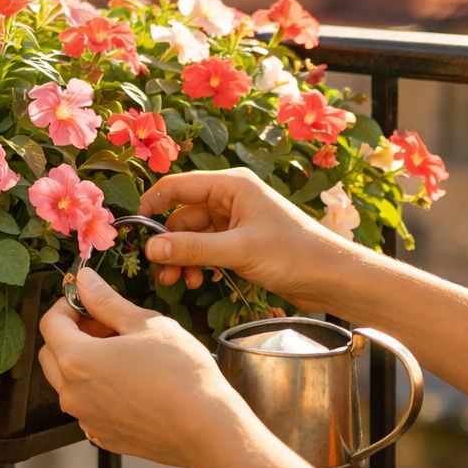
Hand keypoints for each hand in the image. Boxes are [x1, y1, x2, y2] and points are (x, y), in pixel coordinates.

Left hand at [37, 269, 241, 467]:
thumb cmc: (181, 374)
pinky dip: (97, 388)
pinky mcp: (104, 437)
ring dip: (83, 361)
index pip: (50, 324)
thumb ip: (106, 301)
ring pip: (68, 382)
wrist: (207, 430)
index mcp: (76, 361)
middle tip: (105, 324)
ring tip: (122, 352)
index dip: (67, 305)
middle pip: (51, 354)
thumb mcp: (144, 324)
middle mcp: (72, 394)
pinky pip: (87, 406)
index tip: (88, 300)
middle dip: (71, 333)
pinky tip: (130, 381)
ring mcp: (86, 419)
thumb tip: (84, 281)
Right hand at [137, 167, 348, 313]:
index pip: (177, 186)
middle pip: (181, 216)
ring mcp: (235, 222)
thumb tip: (149, 248)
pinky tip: (197, 281)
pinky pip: (206, 249)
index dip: (151, 205)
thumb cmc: (295, 254)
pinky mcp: (240, 243)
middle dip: (168, 243)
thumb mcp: (239, 250)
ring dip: (181, 257)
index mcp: (231, 185)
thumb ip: (192, 248)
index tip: (132, 231)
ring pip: (191, 236)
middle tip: (160, 273)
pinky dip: (196, 263)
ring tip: (178, 282)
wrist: (334, 277)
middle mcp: (230, 198)